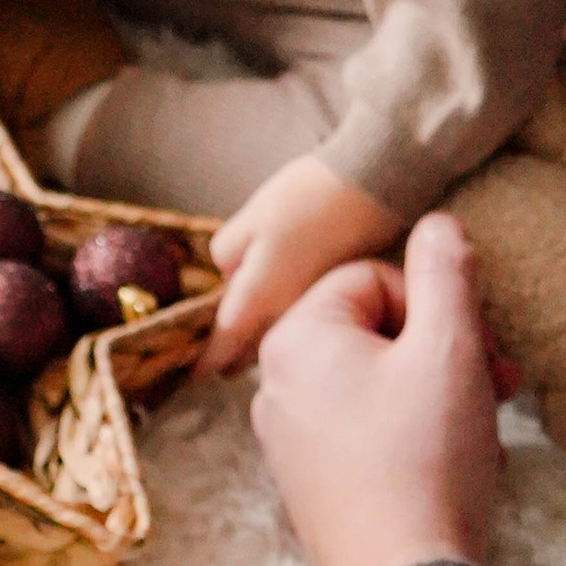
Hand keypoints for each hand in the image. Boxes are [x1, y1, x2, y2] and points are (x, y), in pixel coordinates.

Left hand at [199, 156, 402, 375]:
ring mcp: (314, 316)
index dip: (206, 362)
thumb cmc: (306, 199)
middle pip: (251, 354)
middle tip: (219, 354)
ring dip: (261, 346)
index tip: (193, 375)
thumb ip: (227, 256)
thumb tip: (229, 277)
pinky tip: (285, 310)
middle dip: (233, 358)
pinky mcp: (336, 305)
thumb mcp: (249, 219)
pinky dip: (289, 328)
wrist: (371, 190)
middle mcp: (287, 318)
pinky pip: (303, 329)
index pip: (224, 346)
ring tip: (248, 338)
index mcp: (259, 298)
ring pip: (279, 344)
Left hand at [249, 214, 501, 565]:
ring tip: (481, 434)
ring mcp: (288, 441)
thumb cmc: (426, 461)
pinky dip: (413, 437)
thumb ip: (446, 270)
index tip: (479, 347)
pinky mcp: (309, 487)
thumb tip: (439, 223)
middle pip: (375, 332)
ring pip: (377, 384)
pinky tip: (454, 469)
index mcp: (296, 339)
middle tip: (499, 383)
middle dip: (444, 352)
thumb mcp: (449, 347)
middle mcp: (275, 384)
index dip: (438, 306)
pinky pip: (365, 433)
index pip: (376, 280)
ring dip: (437, 395)